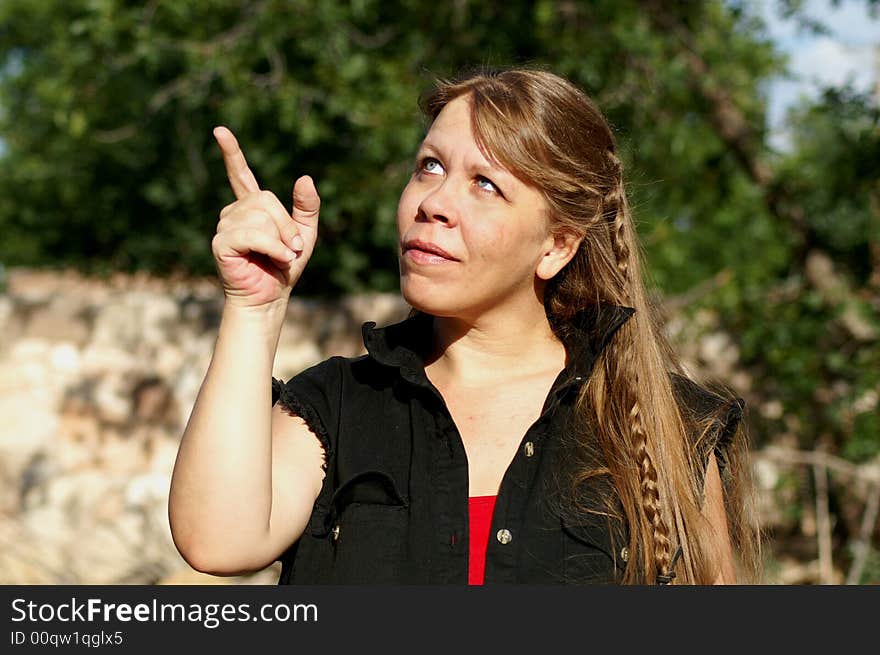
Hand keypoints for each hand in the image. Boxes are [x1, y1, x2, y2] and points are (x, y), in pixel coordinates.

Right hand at [211, 126, 319, 307]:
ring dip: (281, 239)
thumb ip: (307, 205)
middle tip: (293, 249)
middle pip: (265, 198)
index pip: (239, 175)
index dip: (231, 153)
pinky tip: (277, 259)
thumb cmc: (284, 267)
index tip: (220, 131)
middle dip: (286, 224)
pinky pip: (252, 234)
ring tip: (281, 257)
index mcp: (251, 208)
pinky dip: (272, 247)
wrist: (271, 297)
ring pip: (260, 216)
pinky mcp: (221, 242)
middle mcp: (234, 212)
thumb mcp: (305, 233)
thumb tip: (305, 177)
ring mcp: (225, 226)